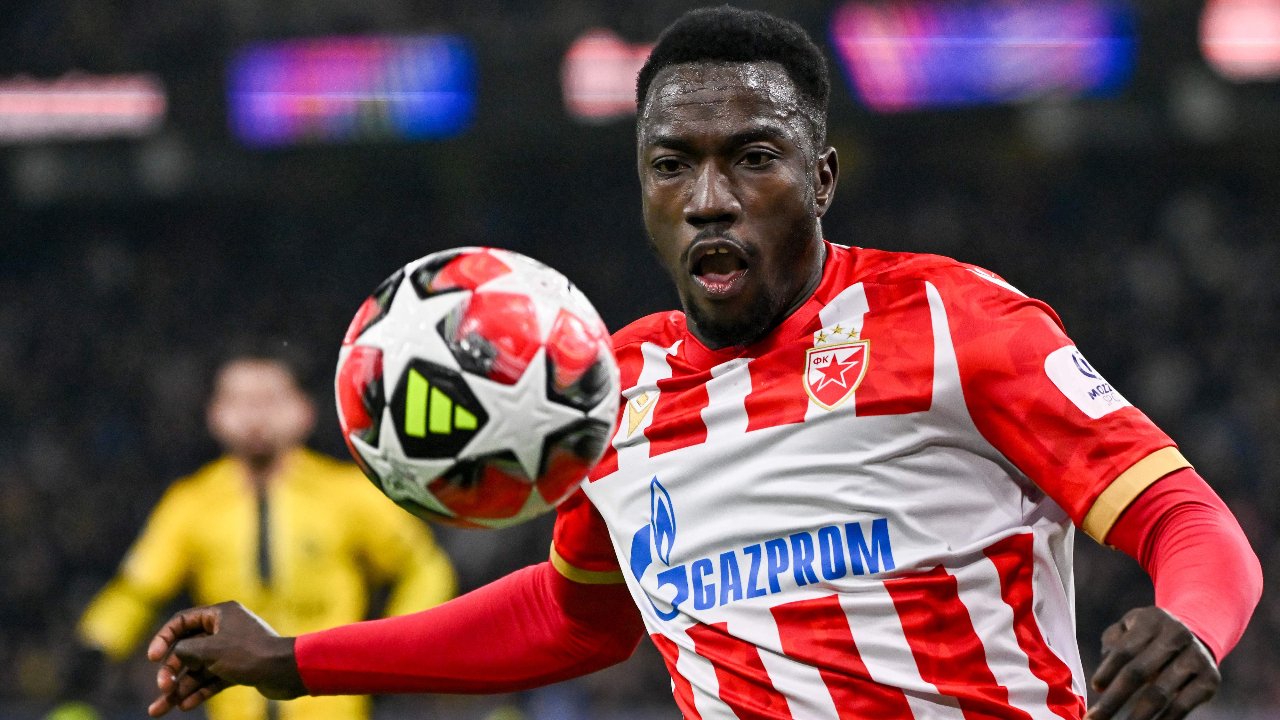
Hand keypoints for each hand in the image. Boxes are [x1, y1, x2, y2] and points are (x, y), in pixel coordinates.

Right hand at [145, 601, 305, 716]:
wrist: (286, 671)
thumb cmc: (249, 654)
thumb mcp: (211, 650)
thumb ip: (186, 650)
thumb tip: (175, 654)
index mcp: (220, 614)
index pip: (182, 622)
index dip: (163, 639)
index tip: (152, 658)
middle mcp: (225, 629)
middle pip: (187, 650)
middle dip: (172, 672)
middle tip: (162, 689)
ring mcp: (232, 650)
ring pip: (198, 668)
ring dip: (179, 688)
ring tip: (158, 711)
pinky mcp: (239, 668)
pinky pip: (212, 678)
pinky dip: (199, 691)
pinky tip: (185, 705)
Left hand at [1086, 606, 1218, 719]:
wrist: (1197, 636)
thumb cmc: (1150, 637)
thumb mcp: (1130, 628)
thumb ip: (1113, 643)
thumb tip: (1102, 681)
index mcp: (1152, 620)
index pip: (1124, 649)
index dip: (1107, 671)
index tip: (1095, 688)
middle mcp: (1177, 635)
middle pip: (1138, 672)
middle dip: (1114, 698)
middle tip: (1095, 718)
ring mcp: (1197, 657)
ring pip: (1159, 693)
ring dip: (1137, 715)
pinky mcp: (1211, 679)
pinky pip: (1182, 706)